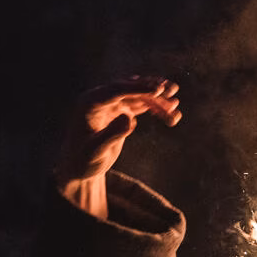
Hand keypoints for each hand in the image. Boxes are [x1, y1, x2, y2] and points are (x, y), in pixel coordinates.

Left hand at [55, 76, 181, 216]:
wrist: (80, 167)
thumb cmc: (83, 160)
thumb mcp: (96, 151)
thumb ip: (111, 135)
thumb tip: (130, 119)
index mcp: (89, 103)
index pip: (116, 90)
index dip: (138, 88)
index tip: (158, 90)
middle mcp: (101, 99)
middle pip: (130, 88)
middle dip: (152, 89)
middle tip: (172, 91)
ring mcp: (112, 104)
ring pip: (139, 96)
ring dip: (158, 100)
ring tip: (176, 108)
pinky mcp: (121, 111)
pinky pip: (142, 106)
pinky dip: (157, 110)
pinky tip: (172, 117)